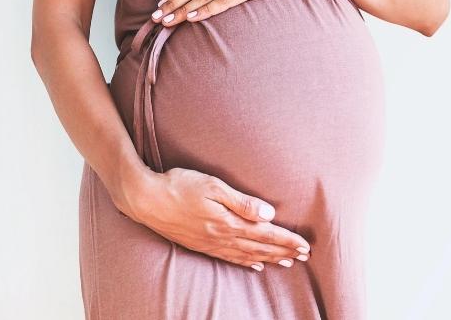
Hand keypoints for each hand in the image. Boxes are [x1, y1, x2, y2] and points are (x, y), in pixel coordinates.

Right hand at [124, 167, 310, 270]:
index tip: (305, 245)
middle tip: (305, 256)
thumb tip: (268, 214)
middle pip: (259, 247)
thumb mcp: (212, 186)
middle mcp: (221, 236)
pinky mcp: (199, 244)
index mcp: (227, 221)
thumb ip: (241, 201)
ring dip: (269, 258)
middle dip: (284, 251)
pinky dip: (245, 262)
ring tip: (286, 262)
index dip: (287, 240)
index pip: (265, 234)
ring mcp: (209, 243)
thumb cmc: (178, 186)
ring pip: (246, 255)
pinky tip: (254, 264)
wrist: (145, 199)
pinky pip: (228, 258)